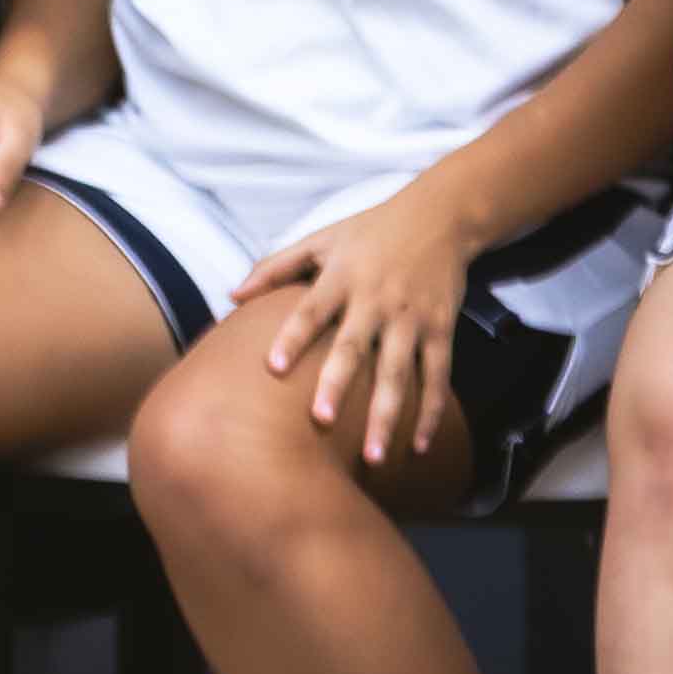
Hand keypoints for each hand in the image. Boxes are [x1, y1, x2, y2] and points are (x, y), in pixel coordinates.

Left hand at [232, 182, 484, 464]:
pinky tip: (419, 445)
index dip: (292, 338)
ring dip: (386, 415)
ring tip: (373, 456)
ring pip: (397, 372)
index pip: (311, 311)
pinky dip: (430, 411)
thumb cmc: (370, 230)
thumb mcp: (320, 239)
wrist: (439, 216)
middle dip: (337, 385)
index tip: (271, 368)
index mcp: (341, 277)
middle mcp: (375, 300)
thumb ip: (275, 267)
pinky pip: (436, 376)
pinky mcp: (441, 329)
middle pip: (354, 347)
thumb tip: (231, 294)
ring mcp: (410, 317)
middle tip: (320, 421)